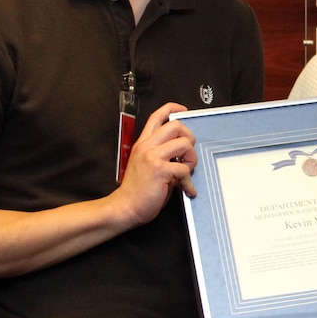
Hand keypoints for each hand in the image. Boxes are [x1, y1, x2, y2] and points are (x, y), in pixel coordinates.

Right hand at [113, 102, 197, 226]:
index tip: (183, 111)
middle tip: (187, 154)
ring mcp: (152, 157)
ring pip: (184, 144)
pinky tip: (186, 188)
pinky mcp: (160, 170)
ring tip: (186, 171)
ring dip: (191, 158)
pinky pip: (184, 168)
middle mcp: (147, 147)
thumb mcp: (147, 165)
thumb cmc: (137, 190)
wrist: (124, 208)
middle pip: (175, 125)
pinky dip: (189, 181)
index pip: (157, 116)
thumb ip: (163, 154)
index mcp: (143, 144)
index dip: (172, 109)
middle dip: (189, 138)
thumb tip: (183, 152)